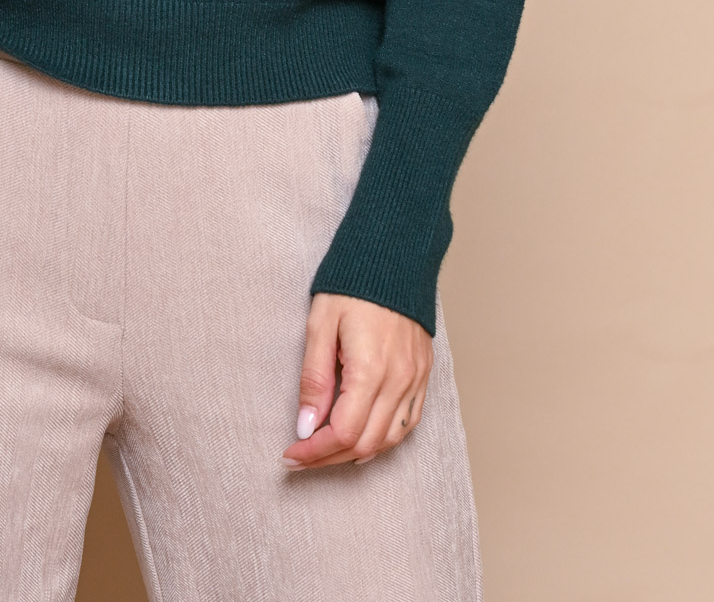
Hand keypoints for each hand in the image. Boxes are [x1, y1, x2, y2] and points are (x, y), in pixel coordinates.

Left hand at [281, 293, 432, 468]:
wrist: (392, 255)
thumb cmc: (351, 285)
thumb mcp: (320, 325)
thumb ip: (314, 379)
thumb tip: (305, 426)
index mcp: (371, 369)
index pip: (344, 432)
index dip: (314, 451)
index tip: (290, 453)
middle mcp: (399, 380)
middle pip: (366, 444)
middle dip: (329, 458)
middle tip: (300, 458)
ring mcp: (416, 379)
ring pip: (389, 440)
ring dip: (355, 454)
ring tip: (325, 452)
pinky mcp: (423, 374)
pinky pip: (408, 423)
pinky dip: (384, 440)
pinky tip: (362, 440)